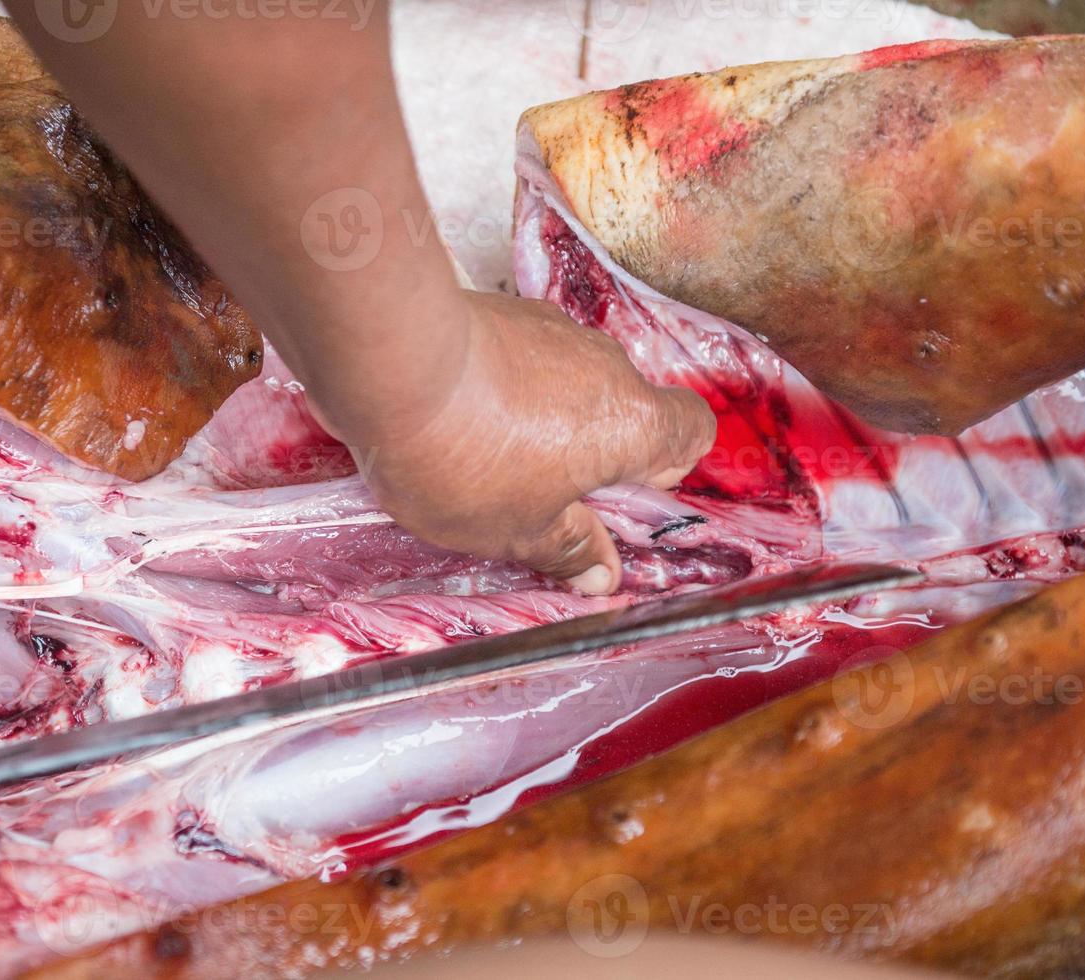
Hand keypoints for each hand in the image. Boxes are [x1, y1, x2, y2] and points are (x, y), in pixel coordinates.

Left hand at [325, 291, 716, 593]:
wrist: (391, 363)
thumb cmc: (466, 457)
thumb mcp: (517, 530)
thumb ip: (568, 550)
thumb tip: (600, 574)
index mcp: (631, 423)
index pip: (692, 430)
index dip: (665, 468)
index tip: (614, 496)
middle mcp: (606, 366)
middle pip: (623, 409)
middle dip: (589, 451)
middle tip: (537, 491)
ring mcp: (553, 331)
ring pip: (569, 383)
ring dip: (543, 418)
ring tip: (482, 454)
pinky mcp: (503, 313)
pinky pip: (523, 358)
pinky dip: (504, 386)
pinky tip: (454, 417)